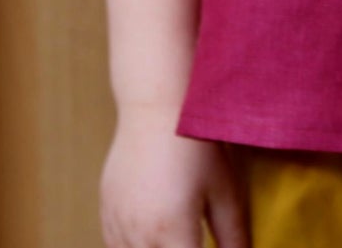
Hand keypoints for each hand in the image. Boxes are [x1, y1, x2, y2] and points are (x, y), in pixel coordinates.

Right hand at [100, 104, 249, 247]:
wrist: (156, 108)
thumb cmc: (197, 146)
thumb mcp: (225, 191)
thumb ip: (234, 237)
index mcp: (171, 233)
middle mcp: (139, 235)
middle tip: (194, 240)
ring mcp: (117, 224)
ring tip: (176, 239)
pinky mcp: (107, 212)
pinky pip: (115, 247)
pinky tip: (153, 238)